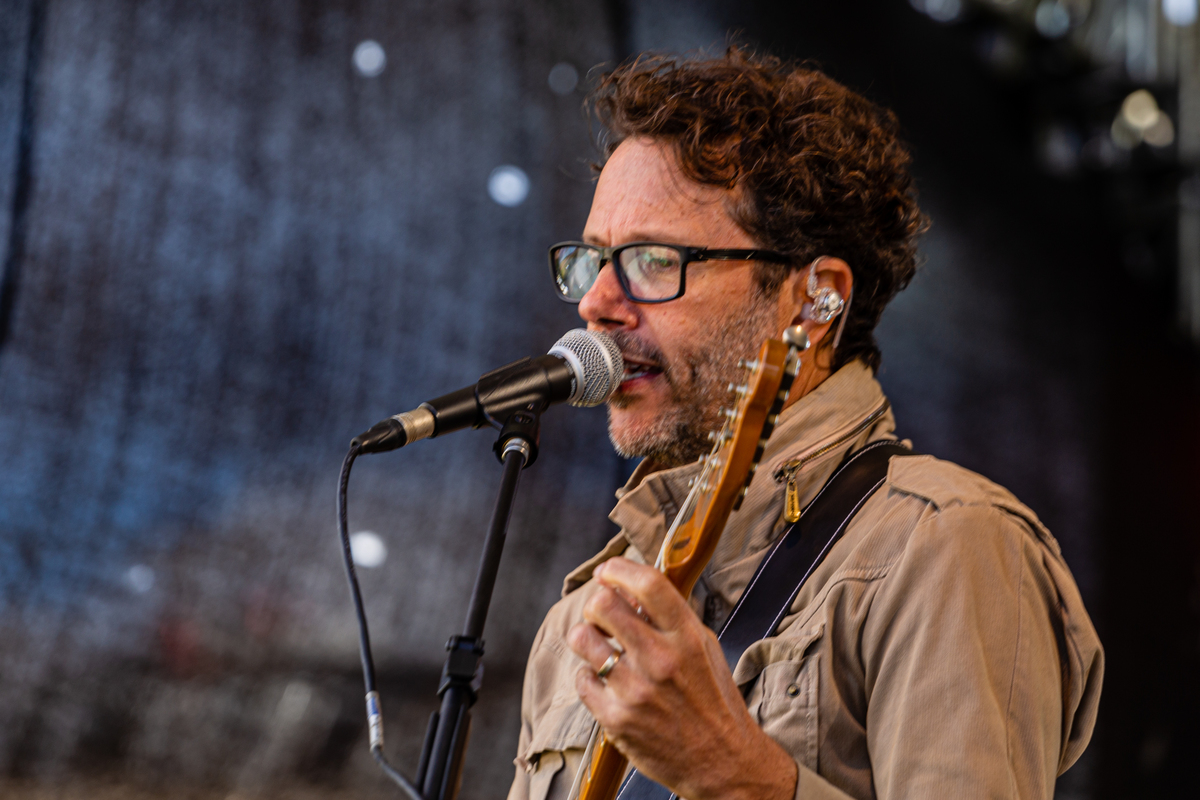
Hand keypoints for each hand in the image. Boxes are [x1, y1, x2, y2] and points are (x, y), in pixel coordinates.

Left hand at [567, 557, 797, 799]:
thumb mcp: (704, 648)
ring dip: (586, 636)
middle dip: (596, 602)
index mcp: (686, 637)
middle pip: (604, 604)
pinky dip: (588, 676)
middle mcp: (660, 659)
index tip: (608, 571)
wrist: (723, 761)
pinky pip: (582, 679)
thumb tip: (633, 589)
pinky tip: (604, 681)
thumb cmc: (713, 701)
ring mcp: (635, 690)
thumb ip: (671, 618)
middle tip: (601, 612)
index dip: (619, 569)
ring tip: (599, 645)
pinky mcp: (616, 719)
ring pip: (583, 638)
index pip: (648, 584)